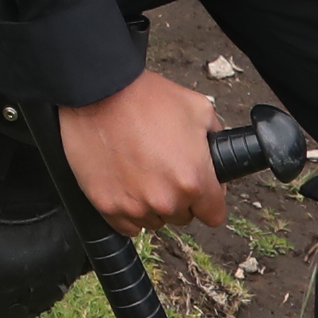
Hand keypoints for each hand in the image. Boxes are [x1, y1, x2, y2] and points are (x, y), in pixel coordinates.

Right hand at [57, 70, 224, 234]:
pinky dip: (128, 209)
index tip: (200, 187)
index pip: (214, 214)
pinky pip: (127, 225)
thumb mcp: (198, 108)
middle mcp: (166, 200)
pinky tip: (125, 183)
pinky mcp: (107, 207)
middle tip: (164, 168)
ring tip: (141, 171)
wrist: (99, 93)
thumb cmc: (146, 99)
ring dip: (152, 204)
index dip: (209, 198)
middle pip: (183, 217)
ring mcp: (135, 207)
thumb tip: (219, 159)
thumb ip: (215, 139)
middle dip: (179, 197)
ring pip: (154, 220)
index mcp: (194, 181)